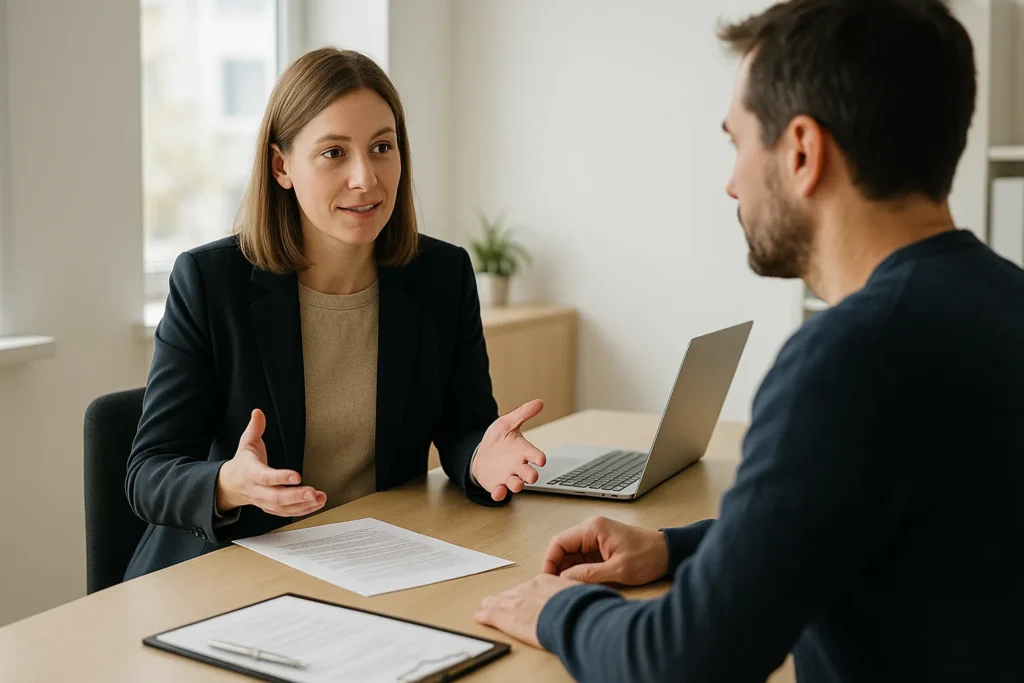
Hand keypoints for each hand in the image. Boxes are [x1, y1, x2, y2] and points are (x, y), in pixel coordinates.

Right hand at [216, 409, 326, 516]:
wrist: (232, 485)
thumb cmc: (244, 462)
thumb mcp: (246, 443)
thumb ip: (255, 428)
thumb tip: (258, 412)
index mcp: (252, 473)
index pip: (266, 477)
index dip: (281, 477)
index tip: (297, 475)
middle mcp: (258, 491)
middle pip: (276, 497)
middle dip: (296, 496)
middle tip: (313, 493)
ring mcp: (264, 502)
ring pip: (283, 508)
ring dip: (303, 505)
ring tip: (320, 498)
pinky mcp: (271, 508)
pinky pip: (287, 513)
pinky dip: (302, 511)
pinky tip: (316, 505)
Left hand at [471, 399, 546, 501]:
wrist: (481, 453)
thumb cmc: (499, 440)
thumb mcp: (507, 424)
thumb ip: (523, 414)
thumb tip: (539, 402)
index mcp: (524, 451)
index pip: (536, 455)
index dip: (539, 457)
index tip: (541, 459)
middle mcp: (519, 466)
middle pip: (530, 474)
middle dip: (531, 475)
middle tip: (531, 476)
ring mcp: (508, 477)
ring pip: (516, 484)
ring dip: (517, 485)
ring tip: (516, 484)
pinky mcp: (497, 485)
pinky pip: (500, 492)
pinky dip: (499, 493)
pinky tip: (497, 491)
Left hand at [474, 574, 580, 647]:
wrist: (572, 615)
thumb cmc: (582, 607)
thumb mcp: (583, 595)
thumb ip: (577, 596)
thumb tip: (588, 601)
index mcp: (548, 582)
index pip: (533, 586)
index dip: (526, 593)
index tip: (525, 596)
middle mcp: (530, 588)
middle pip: (514, 592)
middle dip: (507, 597)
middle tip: (498, 600)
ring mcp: (517, 601)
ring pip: (501, 602)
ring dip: (493, 605)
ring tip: (486, 607)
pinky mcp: (508, 616)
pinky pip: (492, 615)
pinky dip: (486, 616)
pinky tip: (480, 617)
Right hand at [542, 516, 668, 585]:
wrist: (669, 553)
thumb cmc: (649, 556)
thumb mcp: (618, 570)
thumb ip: (589, 574)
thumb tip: (564, 580)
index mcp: (594, 529)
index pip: (559, 542)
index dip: (550, 561)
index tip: (548, 579)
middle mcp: (592, 530)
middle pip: (563, 548)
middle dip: (558, 568)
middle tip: (558, 587)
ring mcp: (597, 538)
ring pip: (572, 555)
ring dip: (569, 571)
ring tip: (571, 587)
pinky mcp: (602, 547)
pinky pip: (583, 558)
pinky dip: (580, 571)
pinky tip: (582, 583)